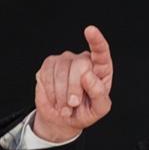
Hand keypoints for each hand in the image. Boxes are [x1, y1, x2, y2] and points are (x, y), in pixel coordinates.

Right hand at [32, 25, 113, 141]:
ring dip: (62, 95)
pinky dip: (51, 92)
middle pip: (79, 66)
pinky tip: (55, 100)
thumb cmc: (85, 111)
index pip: (101, 51)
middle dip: (75, 89)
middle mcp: (83, 60)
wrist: (63, 119)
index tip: (90, 30)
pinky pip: (47, 74)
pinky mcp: (49, 65)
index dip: (96, 41)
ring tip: (65, 107)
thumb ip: (99, 94)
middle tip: (73, 104)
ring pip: (61, 71)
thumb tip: (88, 76)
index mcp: (100, 69)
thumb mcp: (99, 109)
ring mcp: (65, 60)